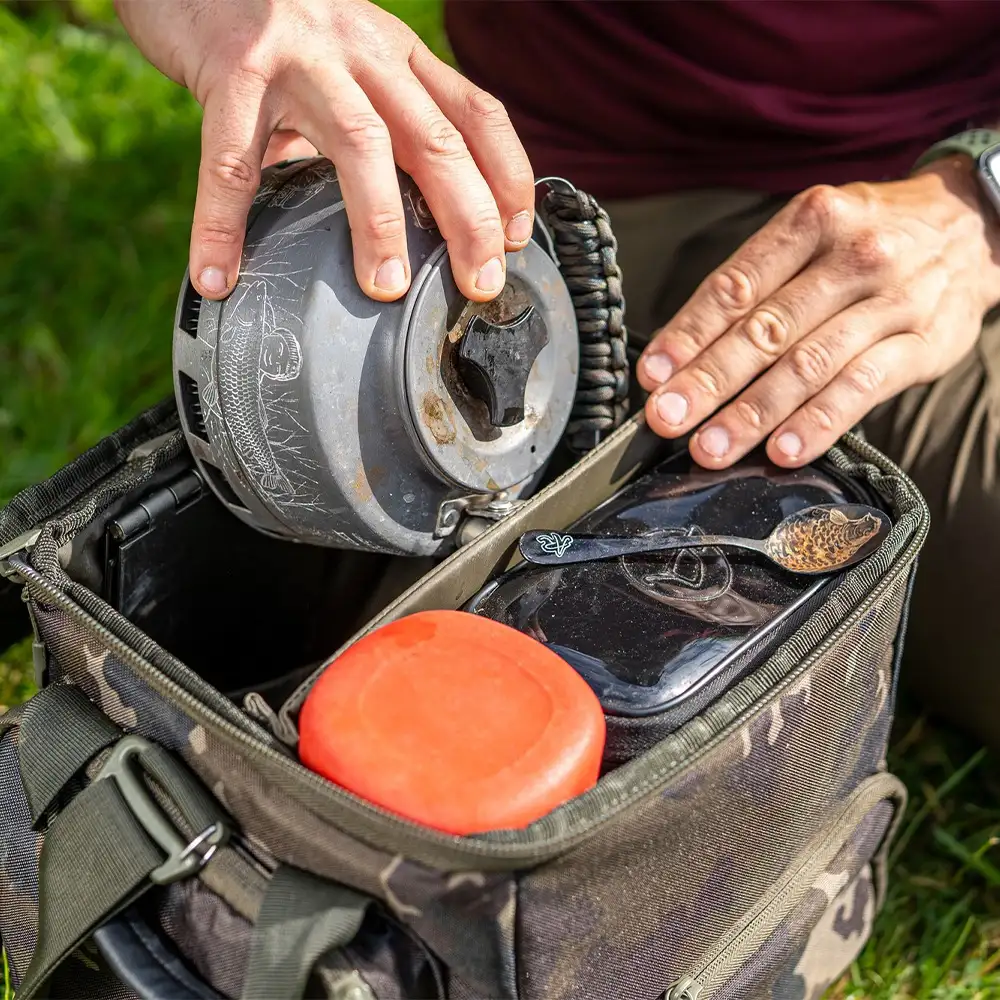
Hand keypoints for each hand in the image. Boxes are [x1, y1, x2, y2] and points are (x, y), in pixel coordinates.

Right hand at [114, 0, 533, 303]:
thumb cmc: (279, 30)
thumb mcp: (349, 61)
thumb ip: (378, 125)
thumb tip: (395, 222)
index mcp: (398, 56)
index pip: (476, 113)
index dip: (508, 177)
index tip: (518, 239)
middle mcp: (364, 50)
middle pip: (436, 139)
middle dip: (469, 218)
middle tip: (480, 284)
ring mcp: (302, 56)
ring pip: (360, 143)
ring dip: (379, 222)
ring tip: (385, 289)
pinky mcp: (234, 67)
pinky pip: (232, 160)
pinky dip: (224, 225)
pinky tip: (218, 277)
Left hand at [637, 159, 999, 468]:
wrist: (973, 226)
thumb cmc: (868, 238)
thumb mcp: (814, 233)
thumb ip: (757, 283)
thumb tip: (685, 352)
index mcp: (811, 221)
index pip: (736, 286)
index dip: (688, 334)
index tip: (652, 375)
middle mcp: (852, 256)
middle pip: (766, 329)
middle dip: (707, 381)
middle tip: (667, 420)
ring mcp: (892, 301)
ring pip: (809, 364)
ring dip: (752, 413)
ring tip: (711, 447)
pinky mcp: (923, 343)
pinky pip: (862, 388)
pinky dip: (818, 423)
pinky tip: (782, 450)